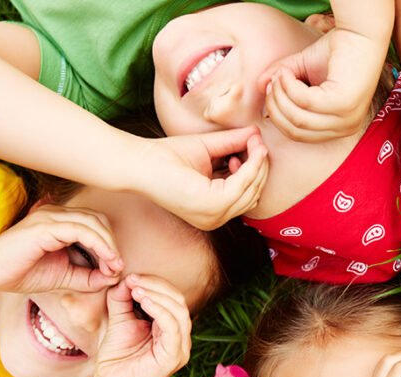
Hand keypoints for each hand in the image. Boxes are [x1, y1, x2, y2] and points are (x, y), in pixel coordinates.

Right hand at [0, 204, 121, 292]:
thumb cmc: (22, 273)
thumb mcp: (64, 277)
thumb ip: (88, 277)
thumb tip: (113, 277)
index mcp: (60, 222)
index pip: (96, 224)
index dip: (110, 244)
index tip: (116, 268)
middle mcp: (56, 214)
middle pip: (98, 220)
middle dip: (113, 243)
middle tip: (118, 267)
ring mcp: (50, 217)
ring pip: (93, 222)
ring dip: (109, 244)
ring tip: (114, 265)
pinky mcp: (45, 226)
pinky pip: (80, 230)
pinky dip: (98, 244)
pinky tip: (106, 260)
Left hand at [91, 275, 191, 376]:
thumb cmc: (116, 357)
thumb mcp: (119, 320)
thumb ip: (122, 299)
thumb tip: (126, 278)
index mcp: (170, 328)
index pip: (171, 298)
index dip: (154, 283)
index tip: (131, 277)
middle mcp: (180, 337)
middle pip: (178, 301)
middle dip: (156, 285)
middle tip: (133, 280)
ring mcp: (180, 348)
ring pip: (179, 311)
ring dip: (157, 295)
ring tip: (136, 290)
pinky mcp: (174, 357)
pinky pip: (173, 328)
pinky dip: (160, 310)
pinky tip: (144, 301)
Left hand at [140, 128, 268, 229]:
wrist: (140, 161)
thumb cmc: (166, 156)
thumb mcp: (209, 149)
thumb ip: (232, 143)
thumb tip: (257, 134)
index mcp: (212, 211)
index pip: (246, 194)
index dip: (255, 169)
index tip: (255, 145)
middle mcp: (214, 219)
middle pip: (253, 194)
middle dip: (260, 166)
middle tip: (258, 142)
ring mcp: (213, 216)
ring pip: (252, 190)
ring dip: (257, 164)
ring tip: (253, 143)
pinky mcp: (211, 206)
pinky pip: (243, 185)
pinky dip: (251, 166)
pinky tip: (249, 149)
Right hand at [261, 24, 385, 141]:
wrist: (360, 33)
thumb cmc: (336, 51)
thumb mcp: (301, 70)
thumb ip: (281, 80)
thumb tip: (260, 86)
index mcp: (339, 127)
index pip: (298, 134)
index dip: (278, 114)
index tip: (271, 89)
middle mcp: (346, 127)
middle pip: (295, 130)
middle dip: (276, 106)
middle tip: (272, 81)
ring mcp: (347, 118)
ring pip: (298, 118)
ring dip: (281, 94)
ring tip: (281, 73)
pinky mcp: (344, 104)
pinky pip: (305, 102)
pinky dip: (290, 86)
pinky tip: (288, 71)